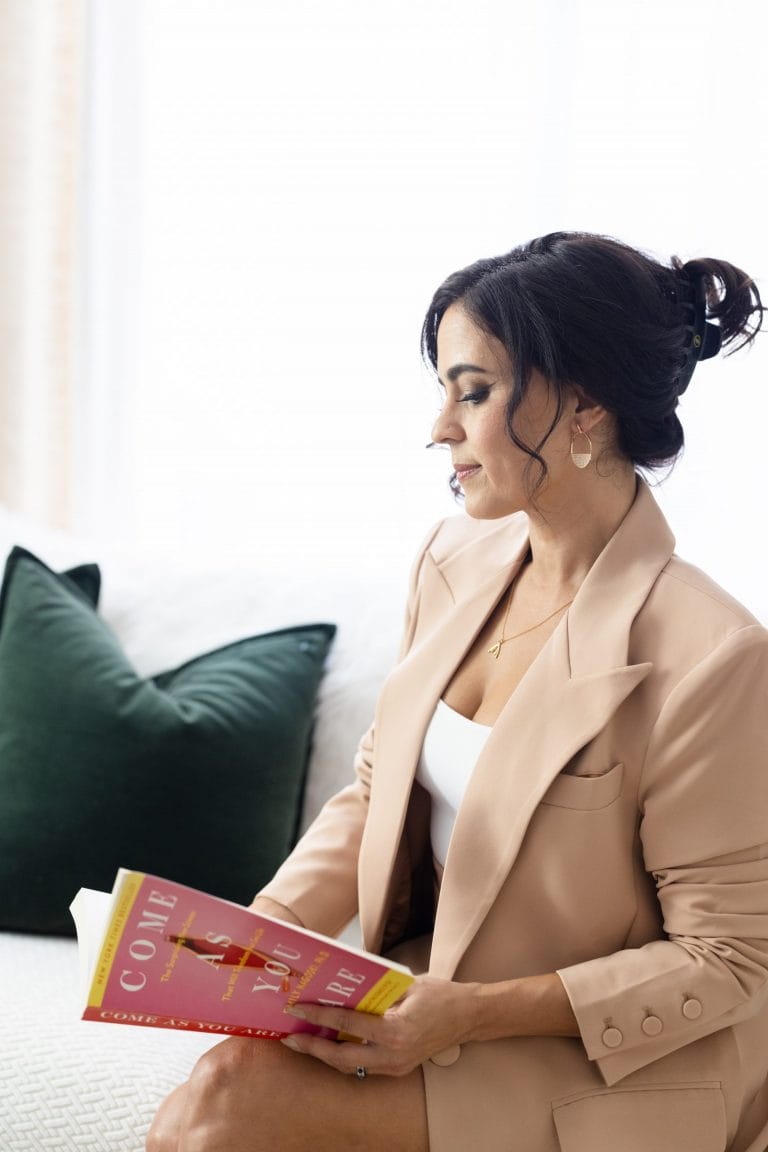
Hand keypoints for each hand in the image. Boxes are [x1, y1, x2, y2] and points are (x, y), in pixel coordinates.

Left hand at [280, 974, 476, 1076]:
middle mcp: (393, 1055)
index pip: (346, 1022)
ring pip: (348, 1065)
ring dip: (324, 1054)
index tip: (296, 1008)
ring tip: (302, 1042)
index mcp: (394, 1030)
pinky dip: (342, 1055)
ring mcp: (395, 1066)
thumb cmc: (440, 995)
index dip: (318, 1015)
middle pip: (340, 1056)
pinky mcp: (397, 1069)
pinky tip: (329, 1044)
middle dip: (311, 1048)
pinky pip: (362, 1065)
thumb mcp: (406, 984)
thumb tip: (342, 984)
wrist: (468, 1017)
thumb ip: (375, 989)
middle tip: (288, 1038)